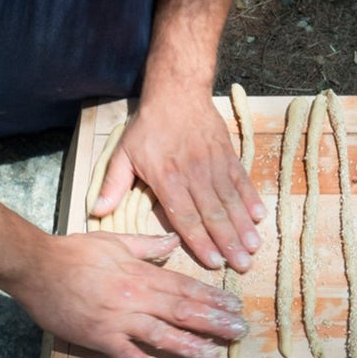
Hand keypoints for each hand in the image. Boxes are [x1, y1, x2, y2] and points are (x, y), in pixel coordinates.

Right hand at [6, 231, 246, 357]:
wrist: (36, 267)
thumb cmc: (72, 252)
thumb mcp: (113, 240)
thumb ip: (146, 245)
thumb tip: (172, 242)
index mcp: (140, 273)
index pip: (185, 287)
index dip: (212, 298)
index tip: (234, 306)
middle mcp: (136, 297)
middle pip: (183, 311)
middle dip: (214, 322)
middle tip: (239, 332)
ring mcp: (118, 319)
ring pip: (162, 334)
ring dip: (190, 346)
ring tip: (212, 356)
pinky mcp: (100, 336)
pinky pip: (128, 355)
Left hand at [91, 94, 264, 273]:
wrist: (177, 92)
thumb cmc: (148, 126)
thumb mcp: (123, 154)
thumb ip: (113, 185)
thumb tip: (97, 213)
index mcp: (167, 179)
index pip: (186, 217)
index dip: (201, 242)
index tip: (214, 262)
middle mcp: (194, 175)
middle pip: (213, 215)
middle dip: (228, 242)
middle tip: (241, 266)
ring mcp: (214, 165)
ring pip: (231, 201)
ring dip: (243, 226)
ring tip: (254, 248)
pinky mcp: (228, 155)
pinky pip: (242, 181)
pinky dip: (251, 199)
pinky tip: (259, 218)